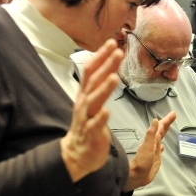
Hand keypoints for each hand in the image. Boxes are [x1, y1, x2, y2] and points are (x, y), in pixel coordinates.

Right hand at [61, 39, 122, 182]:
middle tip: (118, 52)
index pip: (91, 70)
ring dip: (104, 89)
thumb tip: (107, 66)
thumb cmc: (87, 125)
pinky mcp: (91, 134)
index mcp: (85, 94)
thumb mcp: (91, 101)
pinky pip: (95, 125)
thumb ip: (99, 84)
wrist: (77, 153)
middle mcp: (84, 103)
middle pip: (94, 81)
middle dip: (106, 65)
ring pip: (94, 101)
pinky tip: (107, 111)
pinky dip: (101, 117)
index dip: (101, 56)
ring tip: (114, 77)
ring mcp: (86, 118)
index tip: (113, 42)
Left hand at [124, 111, 175, 191]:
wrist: (137, 176)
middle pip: (161, 130)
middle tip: (174, 115)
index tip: (173, 113)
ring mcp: (154, 150)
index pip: (160, 127)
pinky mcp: (155, 158)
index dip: (167, 120)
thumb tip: (155, 120)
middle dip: (167, 123)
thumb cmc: (142, 161)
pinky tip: (162, 145)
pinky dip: (161, 145)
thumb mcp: (147, 146)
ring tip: (168, 126)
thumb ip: (151, 134)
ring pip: (160, 138)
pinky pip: (159, 149)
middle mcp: (153, 143)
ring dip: (164, 132)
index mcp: (152, 140)